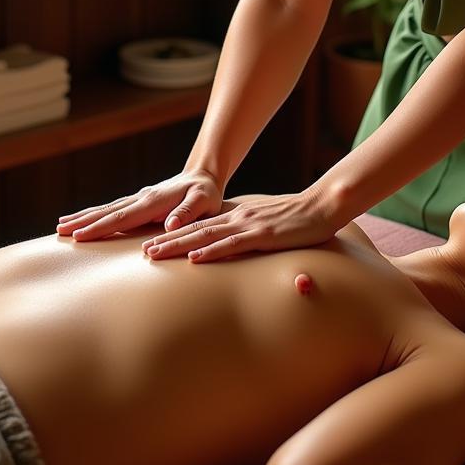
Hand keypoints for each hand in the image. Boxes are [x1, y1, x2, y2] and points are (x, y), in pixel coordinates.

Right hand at [56, 170, 224, 239]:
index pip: (123, 217)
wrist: (202, 177)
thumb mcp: (204, 202)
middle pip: (107, 212)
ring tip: (60, 226)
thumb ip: (187, 212)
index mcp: (153, 201)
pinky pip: (110, 209)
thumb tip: (169, 224)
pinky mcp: (136, 202)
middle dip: (83, 222)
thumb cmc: (205, 193)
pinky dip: (93, 214)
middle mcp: (140, 198)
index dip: (101, 227)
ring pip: (105, 209)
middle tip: (59, 232)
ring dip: (83, 217)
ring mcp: (136, 199)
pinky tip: (80, 219)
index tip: (80, 236)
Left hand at [140, 189, 338, 263]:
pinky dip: (211, 252)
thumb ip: (248, 231)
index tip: (152, 242)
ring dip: (178, 245)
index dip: (175, 233)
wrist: (322, 206)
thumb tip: (233, 242)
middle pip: (194, 230)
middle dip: (167, 240)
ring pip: (205, 236)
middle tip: (142, 251)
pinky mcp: (263, 235)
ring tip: (156, 254)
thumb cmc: (297, 218)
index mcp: (236, 215)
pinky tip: (195, 258)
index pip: (199, 225)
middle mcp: (237, 217)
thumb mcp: (266, 223)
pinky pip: (232, 245)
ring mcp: (248, 225)